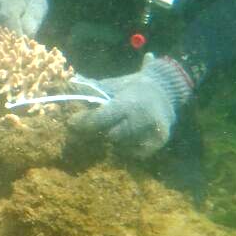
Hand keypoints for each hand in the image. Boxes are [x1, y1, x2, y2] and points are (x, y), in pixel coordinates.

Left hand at [68, 54, 193, 157]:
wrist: (165, 89)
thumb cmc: (133, 86)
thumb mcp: (114, 84)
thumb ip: (93, 87)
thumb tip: (70, 83)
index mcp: (129, 102)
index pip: (102, 118)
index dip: (85, 122)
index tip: (71, 123)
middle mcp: (142, 118)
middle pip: (112, 136)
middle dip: (99, 133)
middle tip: (90, 129)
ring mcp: (152, 131)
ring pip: (123, 145)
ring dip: (113, 140)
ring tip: (111, 130)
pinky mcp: (159, 140)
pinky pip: (136, 153)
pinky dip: (128, 148)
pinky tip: (126, 138)